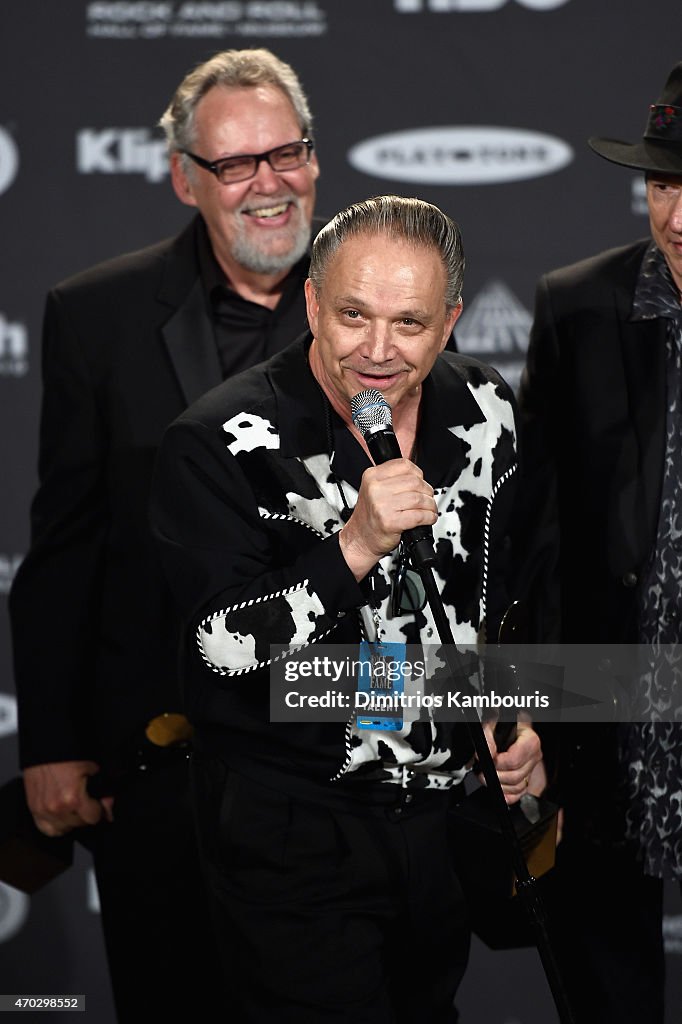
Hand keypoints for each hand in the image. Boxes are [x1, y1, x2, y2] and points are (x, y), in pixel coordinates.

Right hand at [23, 761, 113, 836]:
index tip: (101, 804)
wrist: (44, 747)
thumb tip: (107, 802)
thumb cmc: (65, 754)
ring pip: (64, 829)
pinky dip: (56, 825)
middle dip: (87, 814)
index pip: (93, 818)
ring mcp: (43, 811)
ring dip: (72, 820)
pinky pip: (46, 829)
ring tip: (75, 807)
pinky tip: (62, 815)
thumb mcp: (90, 768)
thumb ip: (102, 786)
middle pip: (80, 824)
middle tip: (88, 802)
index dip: (101, 810)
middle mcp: (56, 808)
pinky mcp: (34, 809)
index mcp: (72, 799)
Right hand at [338, 459, 436, 579]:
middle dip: (427, 492)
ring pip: (419, 499)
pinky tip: (427, 518)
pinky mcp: (390, 522)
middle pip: (415, 482)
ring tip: (429, 510)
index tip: (420, 483)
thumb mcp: (374, 489)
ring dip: (430, 506)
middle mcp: (375, 489)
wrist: (359, 538)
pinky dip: (428, 517)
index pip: (404, 465)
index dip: (418, 474)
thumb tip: (419, 478)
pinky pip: (419, 515)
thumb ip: (393, 479)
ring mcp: (382, 505)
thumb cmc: (370, 516)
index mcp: (372, 476)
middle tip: (427, 499)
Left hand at [482, 722, 542, 804]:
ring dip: (498, 786)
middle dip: (495, 776)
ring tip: (486, 776)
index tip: (488, 759)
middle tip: (482, 771)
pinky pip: (519, 794)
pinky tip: (497, 789)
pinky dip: (507, 795)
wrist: (509, 726)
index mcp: (530, 741)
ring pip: (517, 787)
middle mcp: (534, 756)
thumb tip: (488, 753)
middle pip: (515, 776)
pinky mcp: (526, 778)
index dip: (498, 763)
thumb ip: (488, 737)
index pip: (514, 760)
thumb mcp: (493, 722)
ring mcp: (531, 769)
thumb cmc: (502, 723)